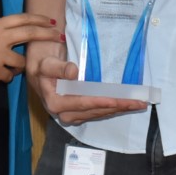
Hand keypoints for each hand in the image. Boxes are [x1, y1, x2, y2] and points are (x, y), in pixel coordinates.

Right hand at [0, 14, 60, 83]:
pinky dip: (5, 77)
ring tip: (9, 67)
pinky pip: (8, 76)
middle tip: (59, 37)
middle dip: (47, 35)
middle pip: (30, 34)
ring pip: (21, 62)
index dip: (39, 19)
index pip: (22, 19)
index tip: (51, 21)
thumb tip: (14, 35)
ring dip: (19, 66)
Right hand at [25, 33, 146, 124]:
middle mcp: (62, 112)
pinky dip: (111, 107)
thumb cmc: (41, 61)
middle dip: (116, 107)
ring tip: (136, 104)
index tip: (115, 100)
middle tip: (136, 103)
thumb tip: (73, 72)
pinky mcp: (77, 110)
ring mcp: (70, 112)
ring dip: (117, 109)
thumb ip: (58, 68)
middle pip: (93, 111)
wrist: (39, 62)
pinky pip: (96, 111)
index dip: (100, 102)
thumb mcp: (46, 62)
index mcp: (54, 102)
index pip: (81, 103)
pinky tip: (124, 104)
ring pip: (97, 113)